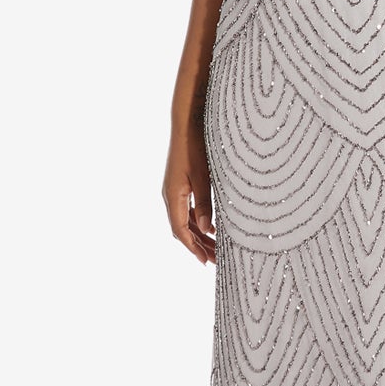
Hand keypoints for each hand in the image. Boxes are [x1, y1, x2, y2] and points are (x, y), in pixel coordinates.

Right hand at [163, 123, 216, 263]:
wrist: (186, 123)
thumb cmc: (195, 147)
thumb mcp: (203, 177)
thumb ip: (204, 204)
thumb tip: (203, 230)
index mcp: (173, 196)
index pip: (180, 230)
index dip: (192, 248)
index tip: (204, 262)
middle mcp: (170, 196)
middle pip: (182, 229)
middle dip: (198, 246)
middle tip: (214, 261)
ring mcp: (173, 190)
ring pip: (184, 220)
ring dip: (198, 235)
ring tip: (214, 248)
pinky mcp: (179, 184)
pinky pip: (185, 209)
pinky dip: (197, 221)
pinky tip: (210, 227)